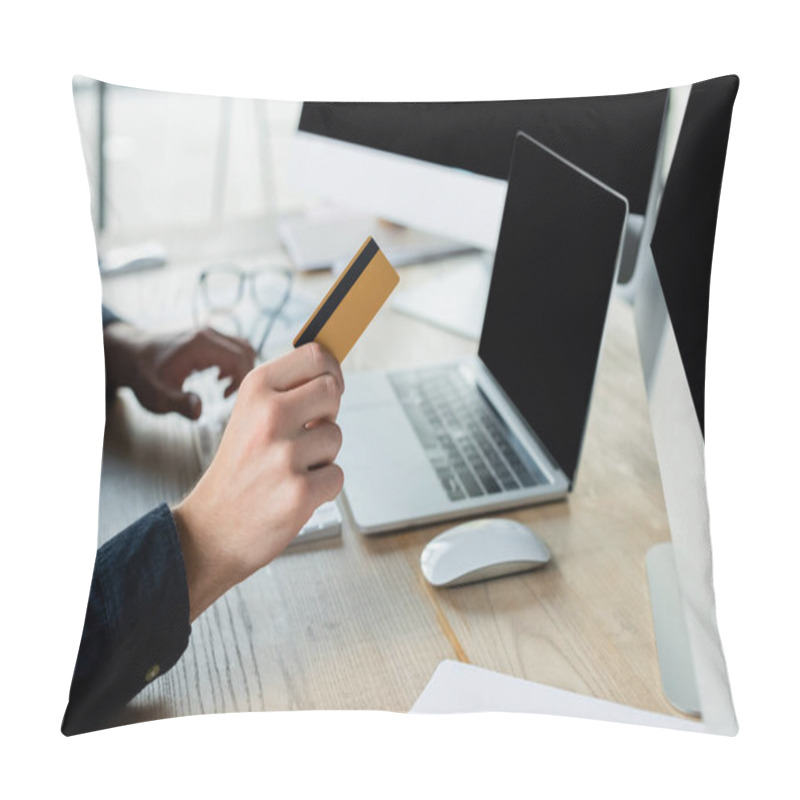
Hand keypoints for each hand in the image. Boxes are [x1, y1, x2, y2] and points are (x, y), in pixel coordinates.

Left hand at [103, 323, 255, 418]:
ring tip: (225, 390)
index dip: (242, 380)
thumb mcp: (157, 396)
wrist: (128, 354)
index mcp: (199, 345)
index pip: (238, 358)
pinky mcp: (205, 337)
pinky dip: (233, 363)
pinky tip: (219, 379)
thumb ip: (179, 404)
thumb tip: (199, 412)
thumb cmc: (142, 375)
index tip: (230, 398)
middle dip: (245, 374)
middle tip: (230, 396)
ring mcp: (207, 333)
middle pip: (245, 349)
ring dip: (241, 368)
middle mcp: (207, 334)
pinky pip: (231, 346)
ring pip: (241, 346)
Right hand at [172, 343, 344, 620]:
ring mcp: (285, 454)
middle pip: (333, 391)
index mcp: (256, 389)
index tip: (330, 385)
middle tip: (305, 435)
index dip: (332, 370)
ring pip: (336, 436)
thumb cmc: (238, 471)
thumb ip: (287, 393)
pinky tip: (293, 493)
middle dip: (327, 414)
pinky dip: (322, 487)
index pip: (315, 355)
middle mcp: (270, 415)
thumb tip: (334, 376)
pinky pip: (337, 474)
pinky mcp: (300, 492)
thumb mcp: (249, 416)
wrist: (210, 531)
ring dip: (322, 456)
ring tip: (289, 470)